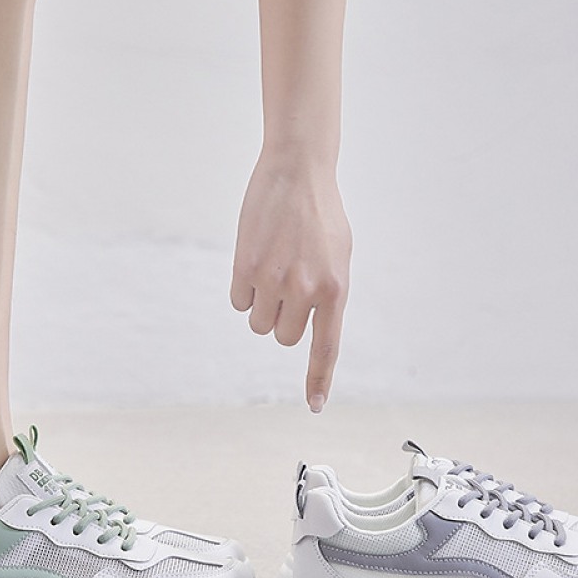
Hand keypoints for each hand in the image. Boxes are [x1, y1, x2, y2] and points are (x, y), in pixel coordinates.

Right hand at [230, 151, 351, 411]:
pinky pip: (238, 302)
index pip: (326, 347)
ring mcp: (274, 279)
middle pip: (283, 337)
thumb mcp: (339, 256)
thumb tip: (312, 325)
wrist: (297, 171)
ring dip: (261, 306)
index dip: (318, 379)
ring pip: (258, 323)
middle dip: (281, 320)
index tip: (314, 405)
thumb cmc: (320, 214)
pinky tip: (255, 260)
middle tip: (286, 288)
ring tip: (272, 270)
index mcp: (335, 289)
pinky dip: (243, 290)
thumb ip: (328, 293)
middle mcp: (305, 289)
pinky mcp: (246, 267)